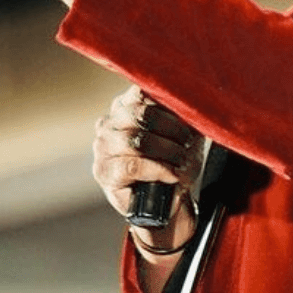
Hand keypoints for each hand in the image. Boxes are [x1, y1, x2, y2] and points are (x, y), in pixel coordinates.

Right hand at [92, 86, 204, 241]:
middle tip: (188, 141)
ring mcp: (102, 147)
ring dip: (167, 151)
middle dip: (171, 128)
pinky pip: (133, 165)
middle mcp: (109, 123)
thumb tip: (190, 97)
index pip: (141, 91)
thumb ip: (180, 113)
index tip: (187, 117)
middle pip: (140, 113)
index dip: (167, 103)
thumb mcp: (183, 133)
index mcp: (125, 106)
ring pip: (137, 140)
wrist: (169, 201)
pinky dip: (158, 170)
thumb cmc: (174, 163)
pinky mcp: (104, 172)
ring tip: (182, 160)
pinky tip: (172, 175)